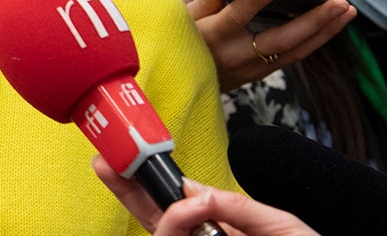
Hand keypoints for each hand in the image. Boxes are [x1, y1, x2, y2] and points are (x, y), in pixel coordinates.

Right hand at [92, 155, 316, 234]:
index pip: (177, 206)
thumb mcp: (280, 225)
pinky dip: (174, 227)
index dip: (150, 183)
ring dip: (168, 215)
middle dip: (129, 191)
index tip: (130, 157)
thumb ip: (238, 206)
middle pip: (156, 220)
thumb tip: (192, 190)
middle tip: (107, 164)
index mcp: (222, 231)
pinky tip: (189, 213)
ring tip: (188, 203)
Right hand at [188, 0, 355, 91]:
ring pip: (296, 51)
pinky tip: (331, 22)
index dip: (253, 1)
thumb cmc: (184, 41)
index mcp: (212, 37)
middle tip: (339, 2)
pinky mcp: (263, 72)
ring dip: (325, 31)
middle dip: (313, 21)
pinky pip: (295, 54)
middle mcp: (237, 56)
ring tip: (347, 10)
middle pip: (281, 40)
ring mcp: (253, 68)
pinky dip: (315, 38)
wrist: (184, 86)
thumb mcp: (181, 19)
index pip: (234, 18)